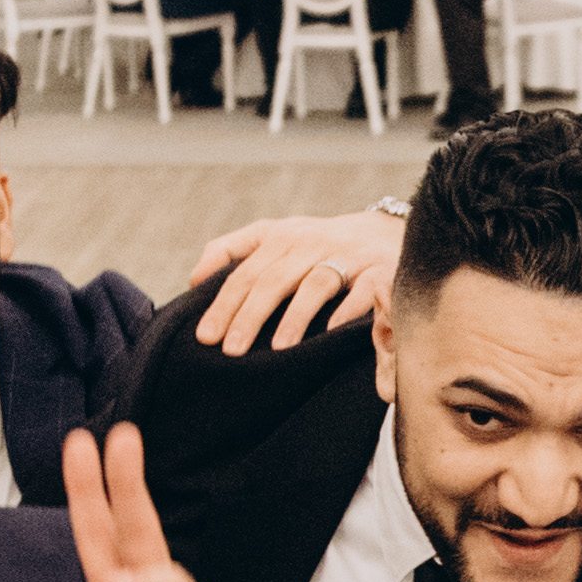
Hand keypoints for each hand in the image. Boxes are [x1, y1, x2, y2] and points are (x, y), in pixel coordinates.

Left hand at [184, 207, 404, 353]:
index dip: (224, 304)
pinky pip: (364, 290)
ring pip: (315, 284)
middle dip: (249, 316)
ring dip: (296, 317)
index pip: (244, 273)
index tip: (206, 335)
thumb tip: (194, 280)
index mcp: (281, 238)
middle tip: (231, 350)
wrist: (387, 231)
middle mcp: (311, 243)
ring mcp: (347, 255)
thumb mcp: (275, 235)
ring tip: (278, 349)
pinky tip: (332, 332)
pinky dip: (348, 310)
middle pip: (273, 280)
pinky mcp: (380, 270)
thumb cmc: (320, 242)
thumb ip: (231, 249)